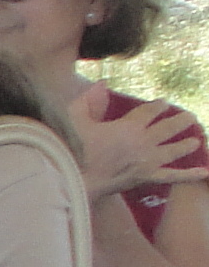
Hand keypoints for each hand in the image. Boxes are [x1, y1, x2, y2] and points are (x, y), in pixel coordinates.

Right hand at [75, 86, 206, 201]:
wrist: (75, 183)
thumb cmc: (71, 151)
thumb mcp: (74, 117)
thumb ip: (88, 99)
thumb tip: (103, 83)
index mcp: (128, 126)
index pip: (150, 112)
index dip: (158, 106)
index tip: (163, 103)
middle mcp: (143, 143)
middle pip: (168, 128)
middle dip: (180, 121)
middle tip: (189, 117)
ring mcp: (147, 162)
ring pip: (173, 150)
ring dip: (186, 144)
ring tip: (197, 140)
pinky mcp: (146, 178)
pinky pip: (172, 176)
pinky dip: (189, 175)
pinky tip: (205, 173)